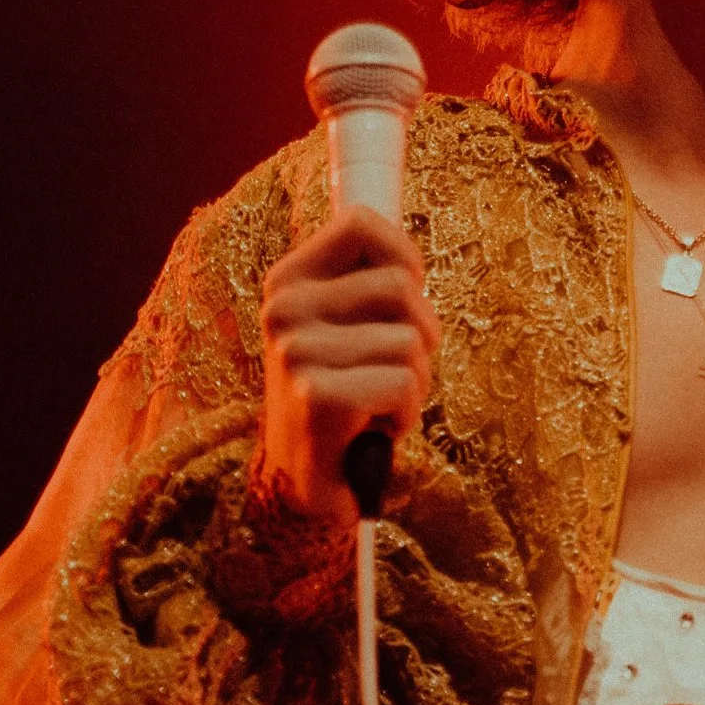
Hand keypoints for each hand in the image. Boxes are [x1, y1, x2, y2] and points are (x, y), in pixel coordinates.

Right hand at [254, 205, 440, 523]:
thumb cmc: (341, 394)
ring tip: (377, 404)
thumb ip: (368, 279)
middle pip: (403, 286)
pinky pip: (404, 383)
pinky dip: (406, 414)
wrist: (303, 482)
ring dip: (415, 380)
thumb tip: (410, 254)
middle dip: (421, 334)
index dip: (404, 257)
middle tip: (389, 371)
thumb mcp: (345, 325)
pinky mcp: (317, 396)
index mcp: (288, 281)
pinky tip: (374, 430)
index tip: (403, 301)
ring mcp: (296, 352)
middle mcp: (283, 309)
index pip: (360, 222)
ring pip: (412, 340)